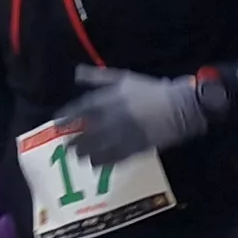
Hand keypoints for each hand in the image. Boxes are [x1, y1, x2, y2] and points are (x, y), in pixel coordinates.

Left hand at [61, 68, 217, 164]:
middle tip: (67, 146)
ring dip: (85, 154)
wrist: (179, 108)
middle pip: (85, 134)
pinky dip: (102, 163)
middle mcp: (112, 119)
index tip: (58, 123)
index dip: (66, 117)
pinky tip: (96, 164)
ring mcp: (123, 136)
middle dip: (73, 141)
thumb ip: (98, 77)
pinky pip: (113, 159)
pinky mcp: (134, 149)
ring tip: (80, 156)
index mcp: (109, 100)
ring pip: (97, 149)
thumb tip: (76, 73)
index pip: (80, 110)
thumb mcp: (124, 78)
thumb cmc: (150, 90)